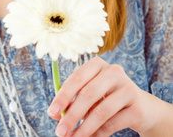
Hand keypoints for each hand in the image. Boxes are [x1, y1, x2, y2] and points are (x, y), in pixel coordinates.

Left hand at [47, 57, 171, 135]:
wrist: (141, 108)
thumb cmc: (107, 98)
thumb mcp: (90, 96)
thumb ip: (73, 101)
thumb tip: (56, 115)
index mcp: (97, 64)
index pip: (77, 78)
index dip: (63, 96)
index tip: (51, 112)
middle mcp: (113, 71)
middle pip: (88, 94)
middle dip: (72, 115)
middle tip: (60, 132)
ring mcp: (127, 88)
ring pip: (101, 111)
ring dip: (84, 128)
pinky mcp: (137, 106)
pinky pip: (113, 123)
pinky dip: (98, 134)